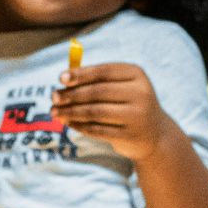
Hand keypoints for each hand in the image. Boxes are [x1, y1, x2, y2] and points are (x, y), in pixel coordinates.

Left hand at [50, 63, 179, 164]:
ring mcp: (137, 116)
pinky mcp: (129, 136)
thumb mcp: (119, 87)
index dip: (80, 74)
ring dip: (71, 112)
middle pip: (97, 92)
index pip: (103, 72)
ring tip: (55, 112)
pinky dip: (79, 126)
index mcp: (136, 75)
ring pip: (95, 112)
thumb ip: (95, 80)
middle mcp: (140, 94)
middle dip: (71, 95)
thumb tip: (63, 80)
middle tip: (53, 97)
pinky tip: (69, 122)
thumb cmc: (128, 104)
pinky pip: (97, 130)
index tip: (61, 78)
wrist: (154, 135)